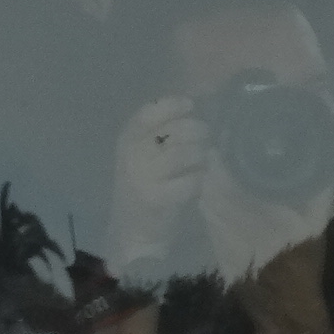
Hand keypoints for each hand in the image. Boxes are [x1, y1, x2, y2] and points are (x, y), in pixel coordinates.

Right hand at [107, 95, 208, 275]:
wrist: (133, 228)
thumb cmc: (146, 183)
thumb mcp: (145, 152)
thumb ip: (164, 130)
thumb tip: (196, 104)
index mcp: (127, 138)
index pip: (150, 111)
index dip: (174, 105)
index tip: (191, 105)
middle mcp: (132, 155)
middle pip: (174, 131)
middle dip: (198, 131)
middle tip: (206, 137)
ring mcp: (142, 177)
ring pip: (184, 154)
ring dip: (201, 155)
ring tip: (203, 160)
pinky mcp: (156, 198)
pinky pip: (190, 181)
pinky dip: (199, 179)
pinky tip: (198, 182)